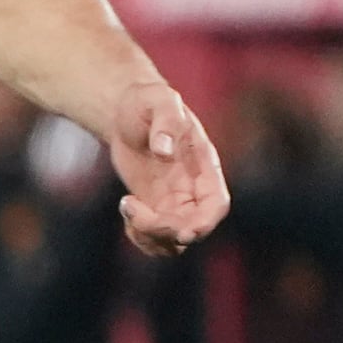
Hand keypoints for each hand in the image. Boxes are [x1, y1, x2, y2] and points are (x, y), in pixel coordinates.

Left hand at [108, 79, 229, 255]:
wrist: (127, 112)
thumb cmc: (146, 102)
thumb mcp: (157, 100)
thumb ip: (166, 120)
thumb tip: (163, 150)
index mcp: (203, 166)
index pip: (216, 204)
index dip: (206, 223)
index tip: (184, 232)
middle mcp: (194, 189)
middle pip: (192, 228)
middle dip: (163, 230)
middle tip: (130, 206)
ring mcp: (176, 202)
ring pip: (175, 241)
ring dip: (150, 237)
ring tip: (127, 205)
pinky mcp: (156, 208)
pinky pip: (156, 238)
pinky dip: (140, 236)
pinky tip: (127, 207)